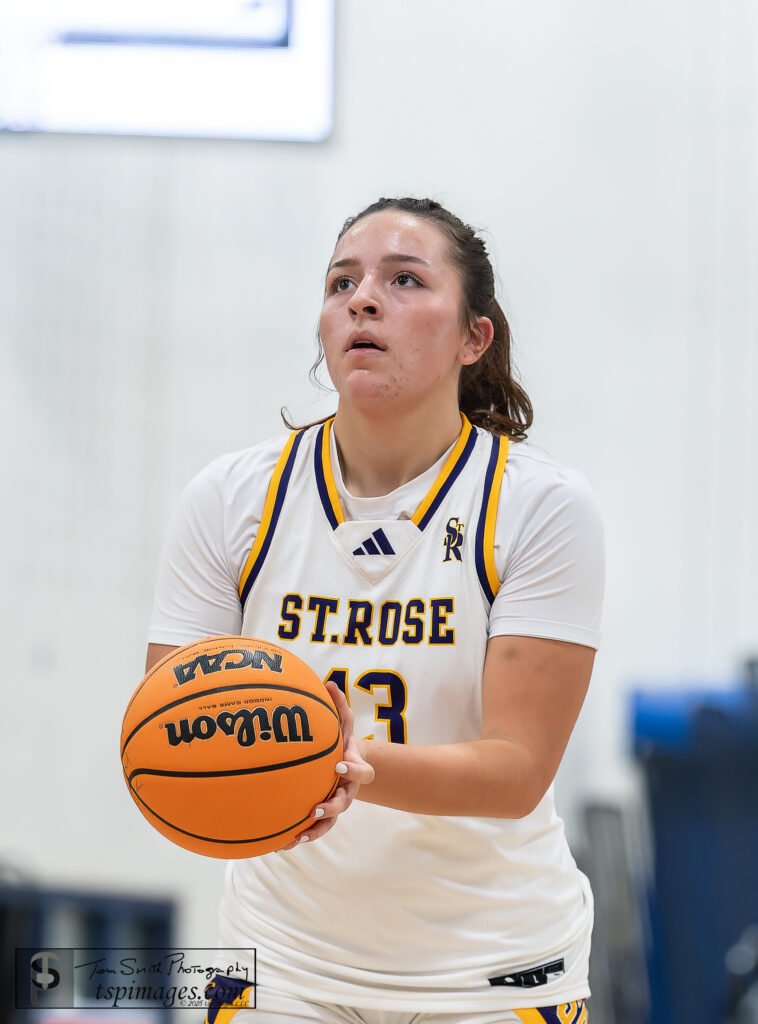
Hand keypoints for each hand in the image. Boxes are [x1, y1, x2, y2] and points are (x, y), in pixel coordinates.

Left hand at [277, 681, 374, 850]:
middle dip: (331, 807)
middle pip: (345, 803)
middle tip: (316, 808)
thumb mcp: (342, 722)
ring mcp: (334, 804)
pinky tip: (279, 844)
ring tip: (298, 835)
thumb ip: (338, 705)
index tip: (338, 765)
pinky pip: (312, 829)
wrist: (342, 762)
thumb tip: (329, 682)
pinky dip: (298, 836)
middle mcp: (347, 789)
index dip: (353, 769)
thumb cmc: (340, 740)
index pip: (363, 772)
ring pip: (328, 822)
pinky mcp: (320, 815)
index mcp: (355, 767)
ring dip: (315, 830)